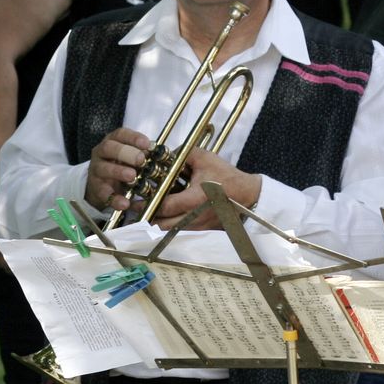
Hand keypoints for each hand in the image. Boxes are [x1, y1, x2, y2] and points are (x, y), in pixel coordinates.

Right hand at [85, 128, 152, 214]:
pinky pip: (104, 194)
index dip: (133, 137)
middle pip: (109, 148)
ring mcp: (97, 171)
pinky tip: (125, 203)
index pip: (120, 134)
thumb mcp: (132, 156)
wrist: (102, 185)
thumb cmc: (122, 165)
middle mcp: (101, 153)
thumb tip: (160, 153)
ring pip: (103, 168)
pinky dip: (115, 199)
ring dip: (118, 172)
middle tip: (141, 160)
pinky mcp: (97, 189)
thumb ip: (143, 153)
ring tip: (132, 176)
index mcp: (113, 141)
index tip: (147, 144)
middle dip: (126, 153)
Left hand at [148, 147, 262, 230]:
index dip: (147, 204)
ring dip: (158, 221)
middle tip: (138, 207)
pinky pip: (180, 229)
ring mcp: (197, 226)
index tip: (136, 199)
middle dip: (148, 216)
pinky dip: (171, 223)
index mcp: (193, 199)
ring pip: (170, 229)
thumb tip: (168, 153)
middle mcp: (193, 217)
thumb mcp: (206, 159)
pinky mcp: (202, 229)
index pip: (163, 206)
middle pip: (162, 224)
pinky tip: (168, 213)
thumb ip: (184, 154)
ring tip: (150, 210)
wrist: (247, 195)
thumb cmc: (227, 176)